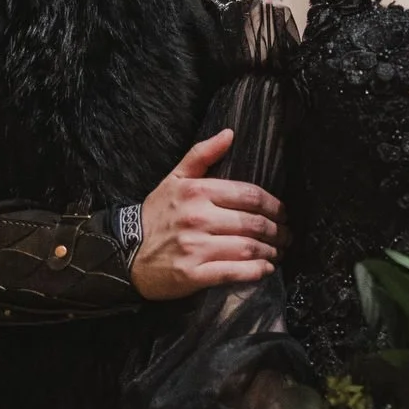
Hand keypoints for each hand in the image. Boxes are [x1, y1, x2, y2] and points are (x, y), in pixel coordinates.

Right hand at [130, 129, 282, 300]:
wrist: (122, 254)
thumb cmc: (155, 216)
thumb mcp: (174, 179)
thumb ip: (202, 155)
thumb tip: (229, 133)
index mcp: (198, 192)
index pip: (250, 195)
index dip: (274, 205)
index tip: (284, 213)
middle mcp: (199, 218)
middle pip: (253, 223)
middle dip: (278, 230)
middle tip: (286, 235)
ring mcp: (195, 247)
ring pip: (248, 247)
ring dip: (271, 251)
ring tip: (279, 252)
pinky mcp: (192, 274)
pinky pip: (234, 272)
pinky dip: (256, 271)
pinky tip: (266, 269)